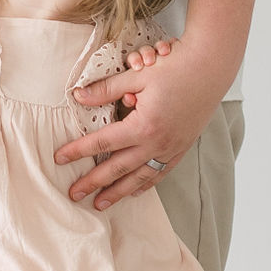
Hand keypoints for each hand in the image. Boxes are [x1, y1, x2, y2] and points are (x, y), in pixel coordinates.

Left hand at [56, 38, 231, 207]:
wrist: (212, 67)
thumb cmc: (174, 66)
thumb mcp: (136, 76)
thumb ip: (106, 90)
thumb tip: (77, 96)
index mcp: (143, 126)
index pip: (102, 143)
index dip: (78, 151)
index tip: (59, 158)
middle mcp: (157, 143)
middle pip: (118, 168)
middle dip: (93, 182)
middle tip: (73, 194)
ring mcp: (171, 148)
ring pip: (140, 177)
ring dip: (118, 192)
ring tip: (100, 203)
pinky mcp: (182, 148)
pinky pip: (160, 172)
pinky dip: (145, 184)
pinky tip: (134, 191)